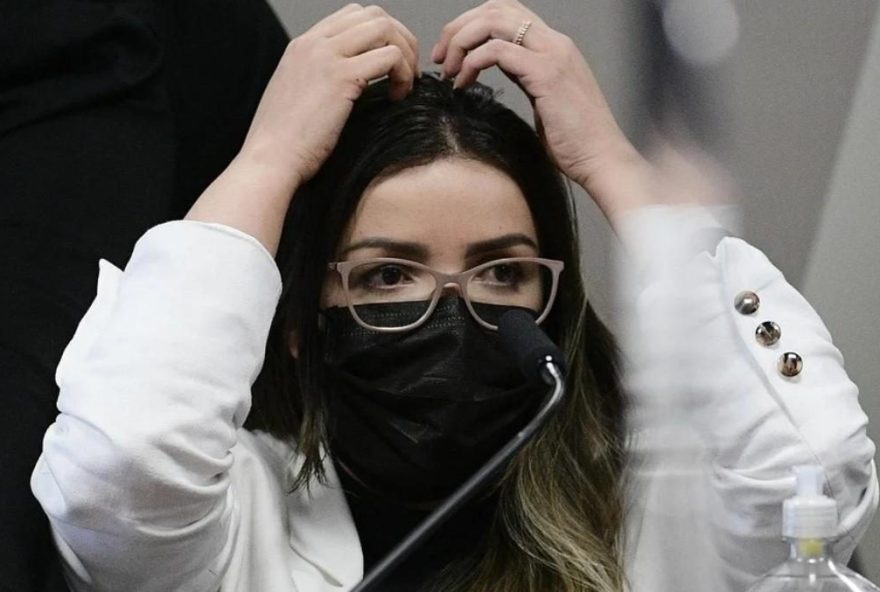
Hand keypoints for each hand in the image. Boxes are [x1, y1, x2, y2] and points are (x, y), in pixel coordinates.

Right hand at [238, 3, 419, 187]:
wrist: (269, 160)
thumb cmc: (285, 143)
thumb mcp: (298, 99)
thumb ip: (320, 81)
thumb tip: (352, 84)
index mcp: (302, 46)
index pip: (352, 17)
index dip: (382, 36)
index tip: (392, 65)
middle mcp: (313, 43)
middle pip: (373, 15)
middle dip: (400, 39)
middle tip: (408, 72)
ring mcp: (326, 57)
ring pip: (384, 29)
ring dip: (405, 54)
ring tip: (406, 85)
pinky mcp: (341, 77)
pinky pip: (391, 57)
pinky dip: (403, 74)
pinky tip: (398, 97)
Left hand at [432, 0, 652, 219]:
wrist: (602, 160)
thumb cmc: (574, 141)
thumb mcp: (544, 98)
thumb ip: (524, 76)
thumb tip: (494, 68)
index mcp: (554, 46)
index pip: (506, 12)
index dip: (472, 25)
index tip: (451, 55)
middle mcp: (555, 42)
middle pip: (495, 8)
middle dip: (459, 28)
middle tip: (440, 58)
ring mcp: (553, 54)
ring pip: (493, 22)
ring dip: (461, 42)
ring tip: (448, 71)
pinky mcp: (546, 74)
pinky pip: (497, 52)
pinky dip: (472, 63)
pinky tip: (463, 85)